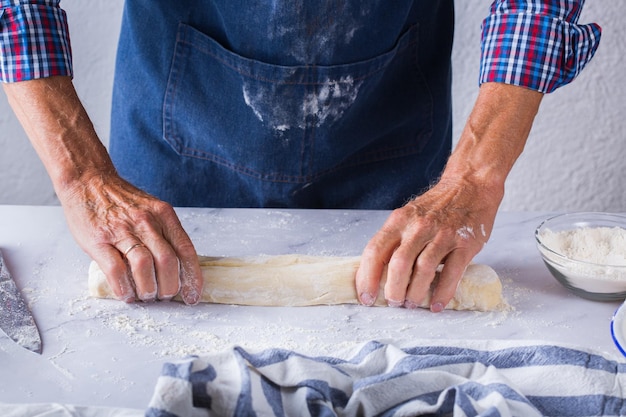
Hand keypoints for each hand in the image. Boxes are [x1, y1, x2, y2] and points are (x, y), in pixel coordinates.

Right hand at [61, 171, 202, 304]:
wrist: (87, 181)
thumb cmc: (121, 201)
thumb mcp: (152, 209)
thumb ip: (165, 233)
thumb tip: (179, 267)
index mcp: (163, 215)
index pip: (186, 250)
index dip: (192, 277)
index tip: (193, 295)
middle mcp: (146, 221)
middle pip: (167, 261)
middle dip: (170, 286)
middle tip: (165, 296)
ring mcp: (121, 230)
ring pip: (144, 266)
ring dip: (148, 288)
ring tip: (147, 295)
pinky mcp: (99, 240)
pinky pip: (115, 269)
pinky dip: (123, 287)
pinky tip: (126, 294)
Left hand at [355, 176, 499, 311]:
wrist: (470, 184)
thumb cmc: (436, 206)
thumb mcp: (408, 216)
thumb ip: (395, 240)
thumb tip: (377, 273)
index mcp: (399, 221)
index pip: (375, 251)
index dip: (367, 277)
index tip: (366, 296)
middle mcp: (419, 227)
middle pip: (398, 264)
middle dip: (392, 290)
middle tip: (393, 303)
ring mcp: (443, 235)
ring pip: (423, 270)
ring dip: (415, 293)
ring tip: (411, 304)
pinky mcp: (465, 243)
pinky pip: (452, 273)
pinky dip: (443, 293)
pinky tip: (436, 304)